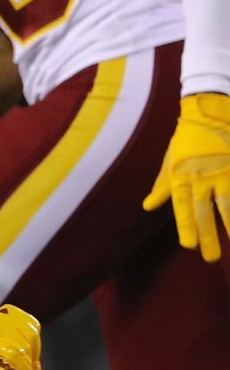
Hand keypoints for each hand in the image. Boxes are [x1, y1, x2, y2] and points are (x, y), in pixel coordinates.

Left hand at [144, 93, 229, 262]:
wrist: (209, 110)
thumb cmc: (187, 138)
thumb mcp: (169, 160)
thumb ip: (161, 185)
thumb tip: (148, 206)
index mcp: (182, 177)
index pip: (184, 208)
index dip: (186, 228)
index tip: (190, 247)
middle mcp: (202, 178)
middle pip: (205, 213)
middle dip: (208, 237)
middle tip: (211, 259)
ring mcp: (224, 173)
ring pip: (228, 206)